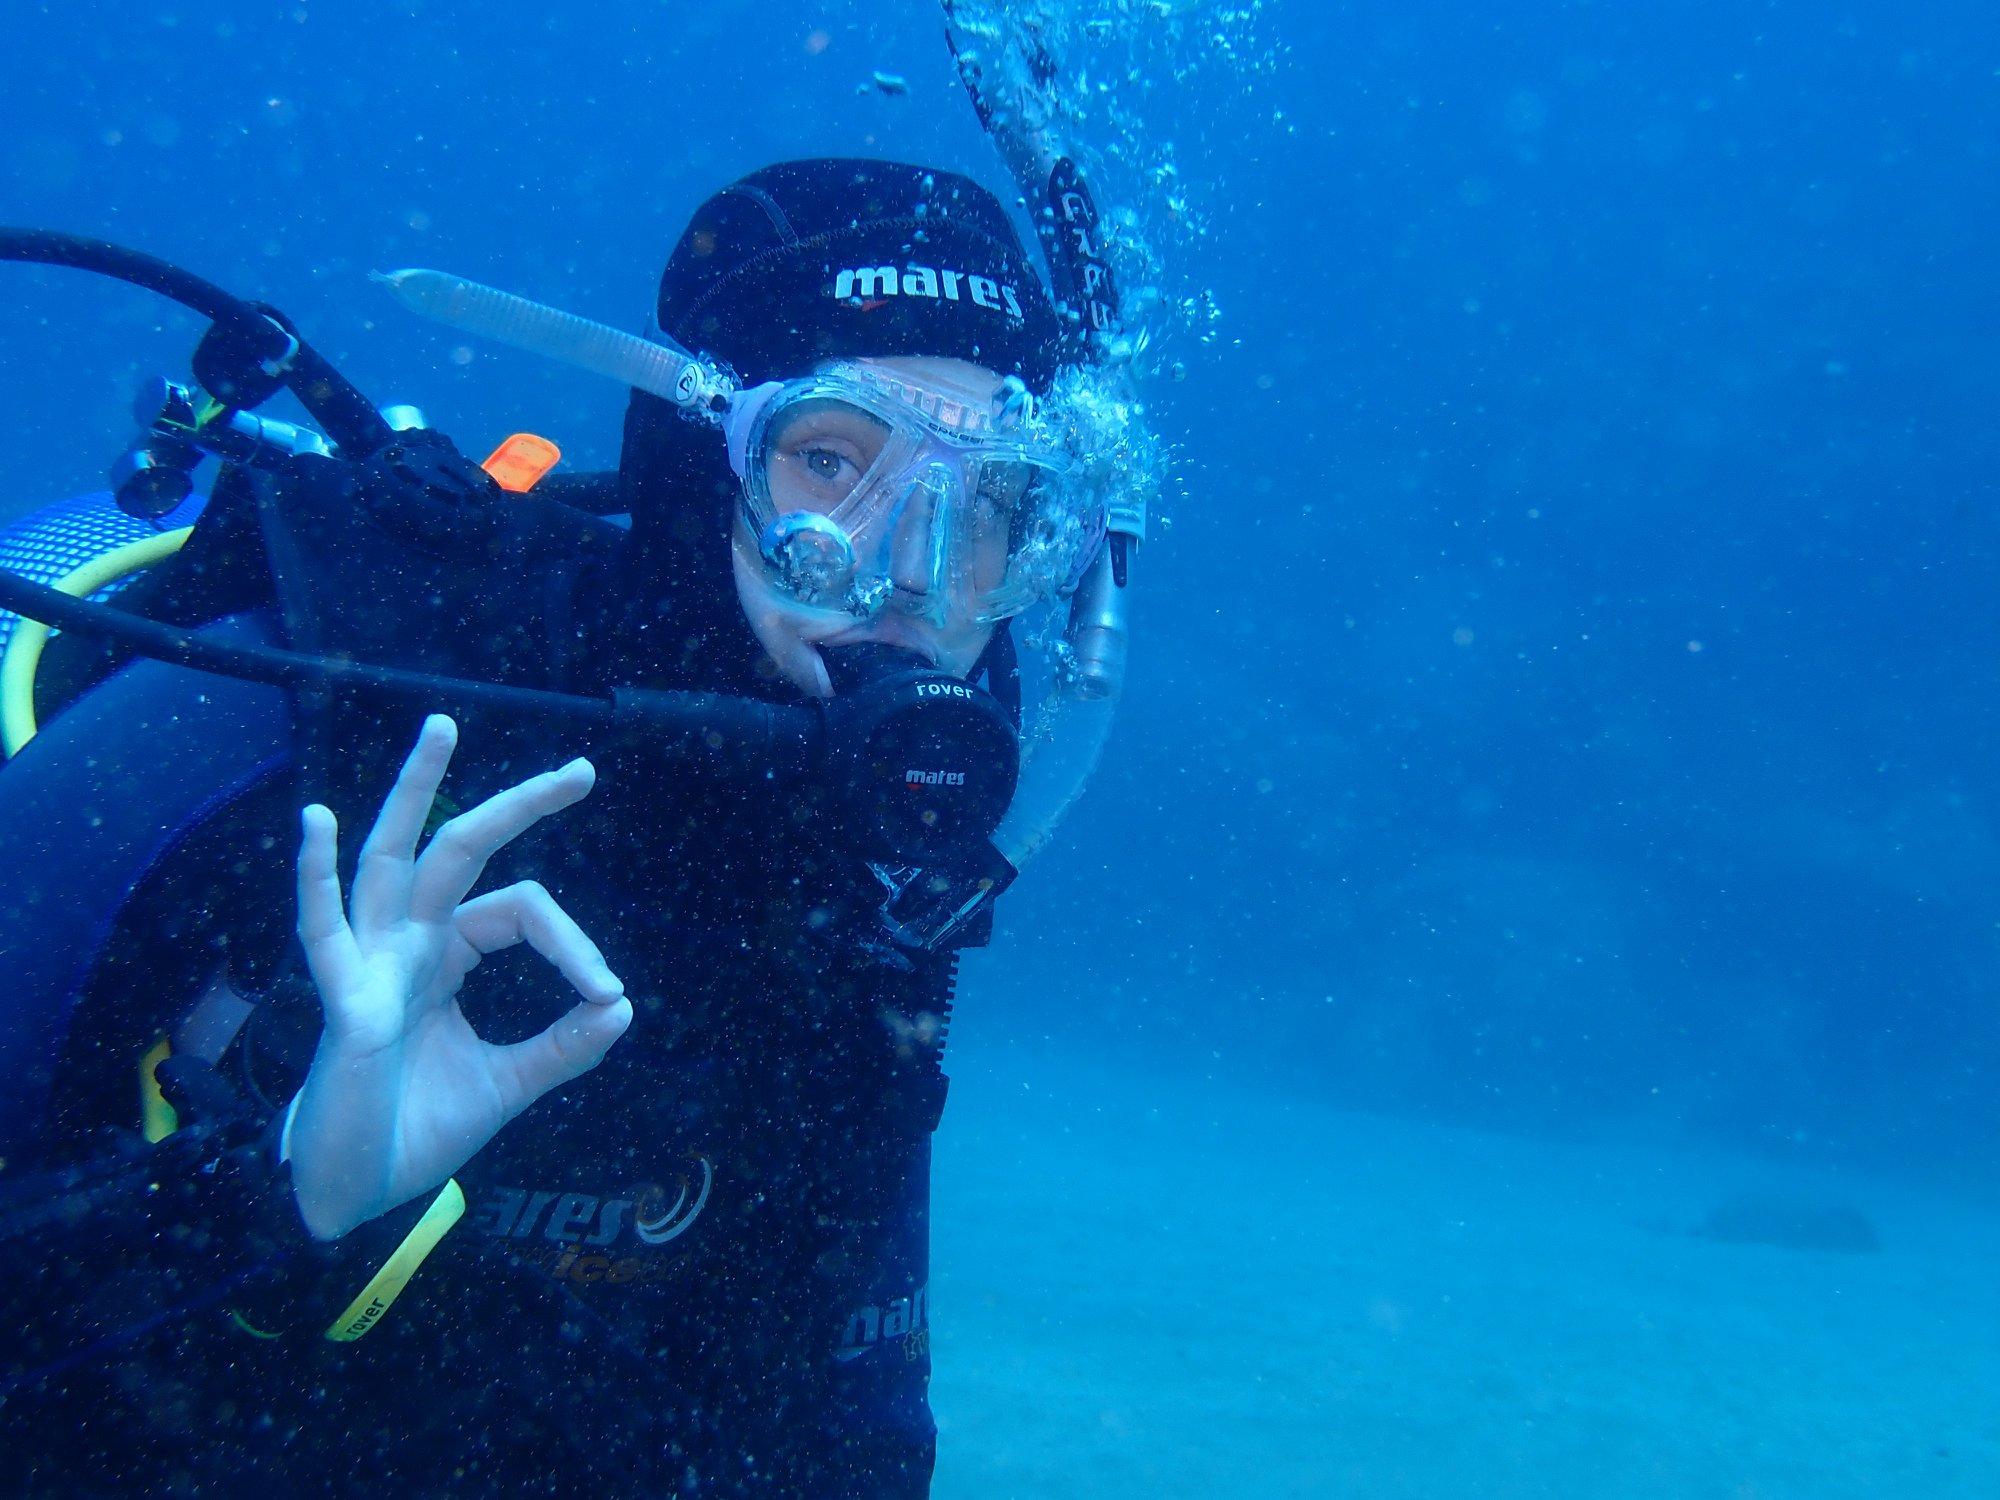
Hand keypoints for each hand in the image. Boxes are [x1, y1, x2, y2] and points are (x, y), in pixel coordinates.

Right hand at [287, 715, 631, 1239]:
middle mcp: (406, 945)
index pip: (521, 912)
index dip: (574, 945)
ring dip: (414, 791)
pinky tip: (313, 822)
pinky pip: (322, 930)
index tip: (608, 992)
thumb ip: (563, 1047)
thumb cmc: (416, 1129)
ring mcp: (368, 965)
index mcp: (445, 957)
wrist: (357, 1195)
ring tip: (443, 727)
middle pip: (462, 852)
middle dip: (519, 806)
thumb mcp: (509, 1084)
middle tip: (583, 770)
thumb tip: (626, 1007)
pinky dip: (314, 876)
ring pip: (392, 858)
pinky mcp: (341, 1002)